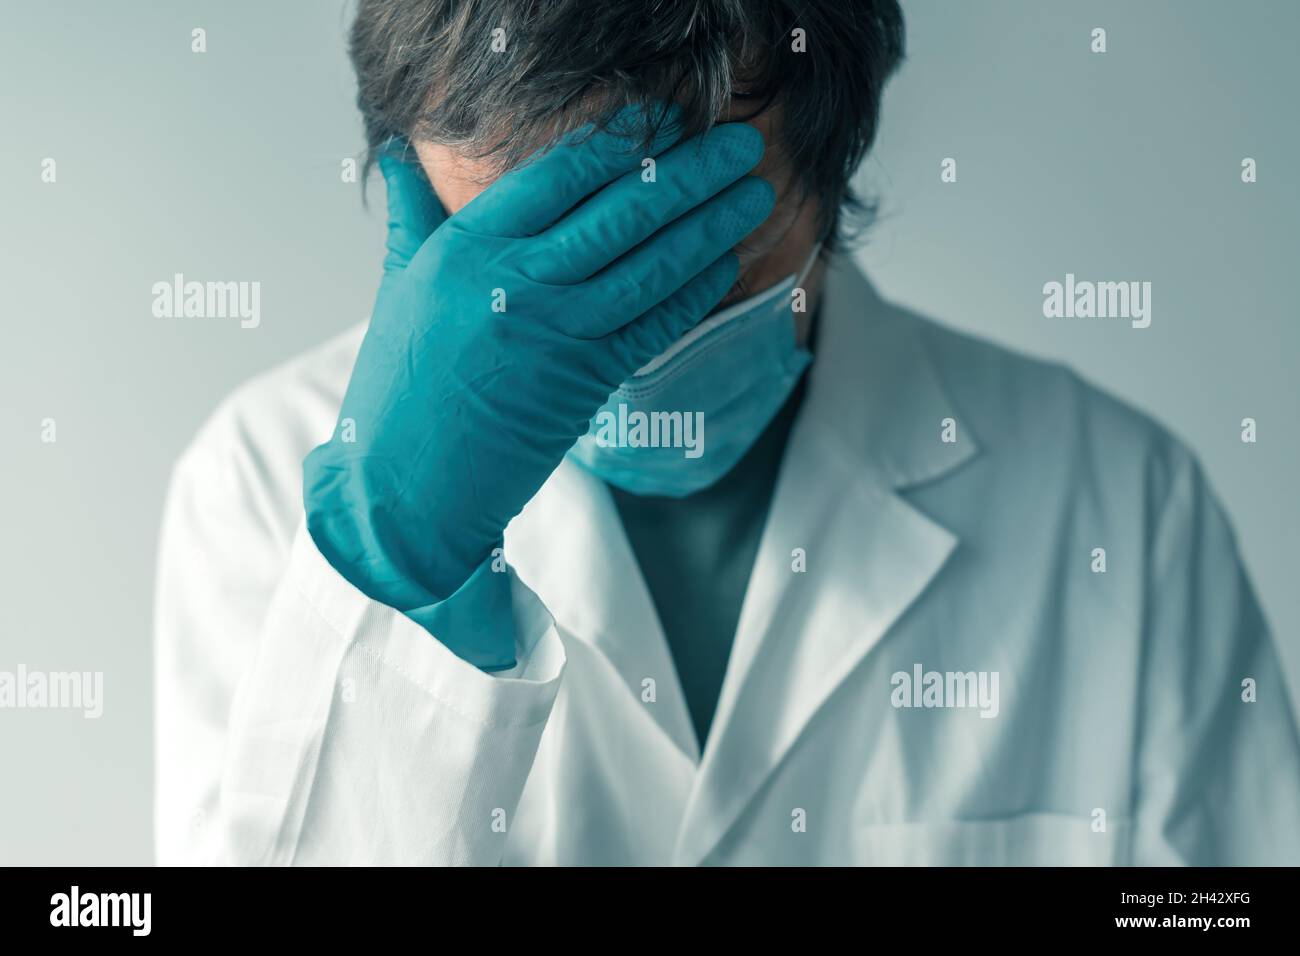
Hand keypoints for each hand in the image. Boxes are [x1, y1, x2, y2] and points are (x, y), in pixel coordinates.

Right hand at [304, 111, 772, 663]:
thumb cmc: (397, 390)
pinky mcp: (586, 382)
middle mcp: (517, 283)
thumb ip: (411, 215)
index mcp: (468, 249)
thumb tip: (404, 153)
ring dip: (710, 227)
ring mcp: (558, 334)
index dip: (620, 143)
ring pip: (650, 266)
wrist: (405, 490)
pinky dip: (694, 292)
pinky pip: (654, 326)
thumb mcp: (397, 287)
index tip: (663, 119)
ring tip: (755, 192)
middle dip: (690, 174)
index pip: (559, 176)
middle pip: (621, 213)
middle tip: (741, 145)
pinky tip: (726, 262)